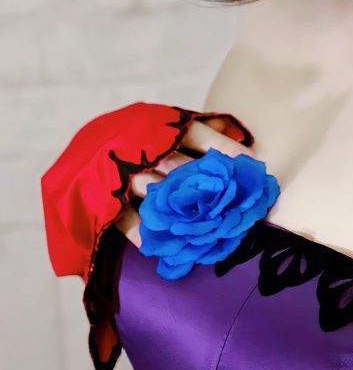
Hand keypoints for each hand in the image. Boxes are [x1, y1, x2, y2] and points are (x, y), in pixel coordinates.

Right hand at [113, 115, 248, 247]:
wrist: (83, 146)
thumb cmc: (136, 136)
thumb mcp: (162, 123)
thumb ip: (196, 127)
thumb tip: (231, 128)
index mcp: (160, 126)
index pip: (199, 135)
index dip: (225, 149)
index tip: (251, 164)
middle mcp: (143, 148)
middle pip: (181, 166)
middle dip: (208, 185)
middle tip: (237, 201)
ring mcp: (122, 174)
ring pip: (156, 191)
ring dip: (182, 211)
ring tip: (210, 228)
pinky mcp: (105, 199)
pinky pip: (126, 218)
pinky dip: (144, 232)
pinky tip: (165, 246)